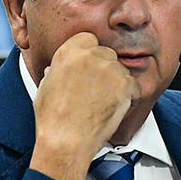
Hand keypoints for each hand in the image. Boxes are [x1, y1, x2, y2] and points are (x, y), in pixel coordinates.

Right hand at [29, 32, 141, 179]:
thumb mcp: (45, 87)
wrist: (65, 140)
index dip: (90, 54)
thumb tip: (57, 70)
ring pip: (121, 70)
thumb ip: (56, 71)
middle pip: (106, 53)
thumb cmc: (53, 119)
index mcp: (68, 52)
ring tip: (104, 103)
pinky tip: (115, 108)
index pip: (88, 39)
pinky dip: (130, 97)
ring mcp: (109, 69)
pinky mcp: (124, 84)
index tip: (89, 68)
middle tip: (97, 89)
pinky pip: (134, 86)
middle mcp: (89, 55)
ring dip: (117, 83)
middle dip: (104, 69)